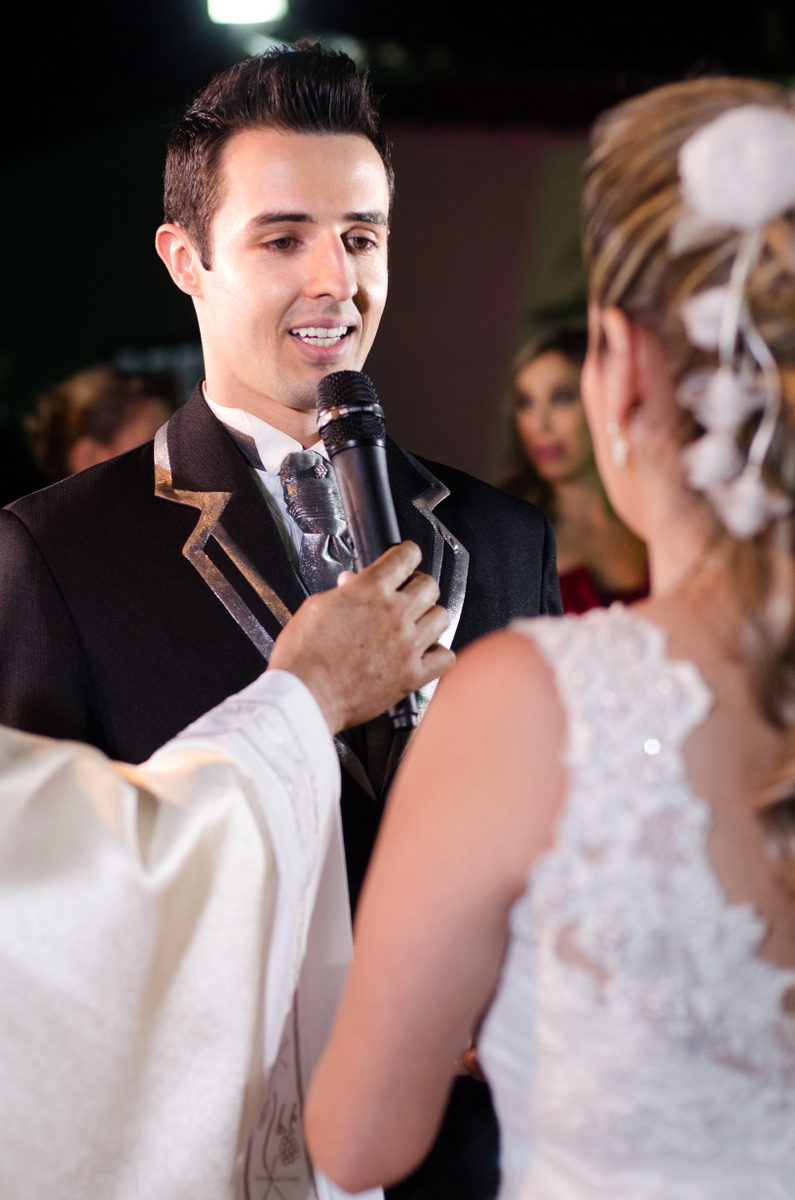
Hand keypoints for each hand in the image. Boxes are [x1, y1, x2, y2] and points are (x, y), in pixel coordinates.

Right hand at [268, 541, 454, 733]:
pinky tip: (425, 654)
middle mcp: (394, 614)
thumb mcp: (316, 607)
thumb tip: (353, 584)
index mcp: (370, 591)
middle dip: (417, 586)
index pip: (407, 555)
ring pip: (442, 617)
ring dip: (429, 618)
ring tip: (415, 625)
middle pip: (429, 585)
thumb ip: (344, 592)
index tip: (407, 559)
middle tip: (406, 595)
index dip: (407, 554)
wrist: (304, 696)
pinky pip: (446, 657)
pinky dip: (438, 654)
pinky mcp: (412, 675)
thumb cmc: (303, 657)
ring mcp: (407, 645)